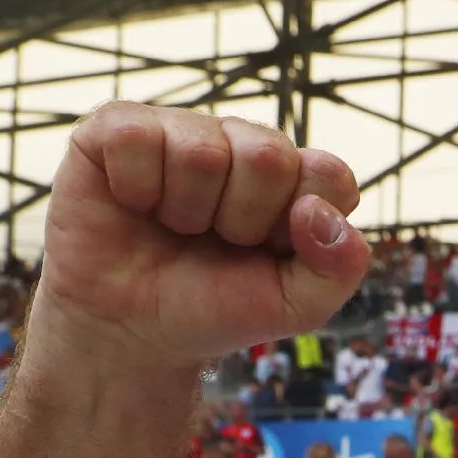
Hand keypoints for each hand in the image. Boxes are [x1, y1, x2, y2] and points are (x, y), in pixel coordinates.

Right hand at [28, 102, 370, 372]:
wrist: (132, 330)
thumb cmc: (215, 308)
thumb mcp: (297, 307)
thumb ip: (339, 267)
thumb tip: (317, 209)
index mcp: (295, 179)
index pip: (329, 174)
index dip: (299, 225)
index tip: (270, 252)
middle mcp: (242, 144)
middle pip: (268, 156)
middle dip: (243, 219)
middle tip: (218, 241)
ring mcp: (183, 130)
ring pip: (201, 151)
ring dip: (186, 210)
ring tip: (175, 227)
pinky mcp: (118, 127)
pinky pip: (135, 137)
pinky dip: (135, 188)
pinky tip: (134, 204)